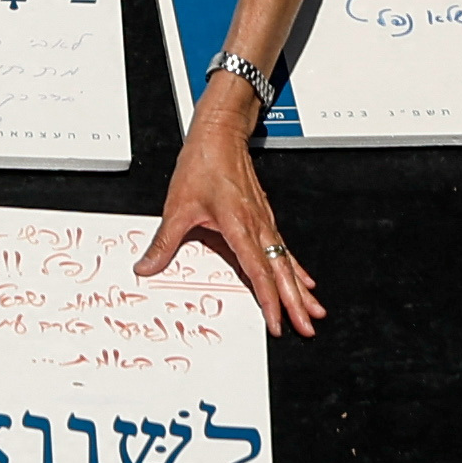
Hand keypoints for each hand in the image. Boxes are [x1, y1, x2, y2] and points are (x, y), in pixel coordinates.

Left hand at [143, 100, 323, 336]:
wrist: (220, 134)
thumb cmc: (204, 163)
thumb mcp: (178, 205)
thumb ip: (165, 241)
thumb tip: (147, 266)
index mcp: (238, 224)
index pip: (258, 271)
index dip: (268, 300)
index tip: (276, 321)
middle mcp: (257, 225)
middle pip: (281, 272)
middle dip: (296, 302)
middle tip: (307, 327)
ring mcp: (264, 221)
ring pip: (286, 262)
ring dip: (301, 289)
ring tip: (314, 312)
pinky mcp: (264, 217)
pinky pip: (283, 249)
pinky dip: (296, 267)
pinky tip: (305, 280)